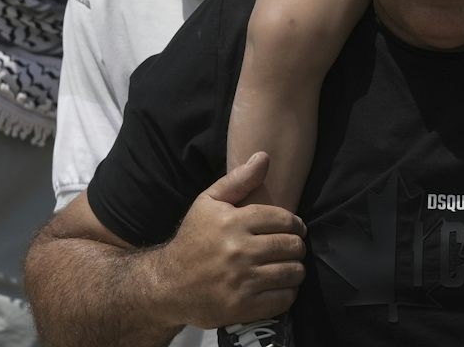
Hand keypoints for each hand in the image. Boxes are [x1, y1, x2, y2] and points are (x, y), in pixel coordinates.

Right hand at [162, 153, 307, 328]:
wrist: (166, 285)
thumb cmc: (192, 240)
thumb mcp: (208, 203)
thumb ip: (238, 180)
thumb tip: (264, 156)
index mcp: (233, 223)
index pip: (284, 219)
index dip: (296, 225)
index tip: (296, 230)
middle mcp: (238, 251)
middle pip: (291, 246)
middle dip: (297, 247)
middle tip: (293, 250)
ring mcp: (241, 281)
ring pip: (291, 272)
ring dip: (296, 270)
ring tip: (289, 267)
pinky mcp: (241, 307)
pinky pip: (283, 299)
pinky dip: (289, 293)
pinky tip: (280, 287)